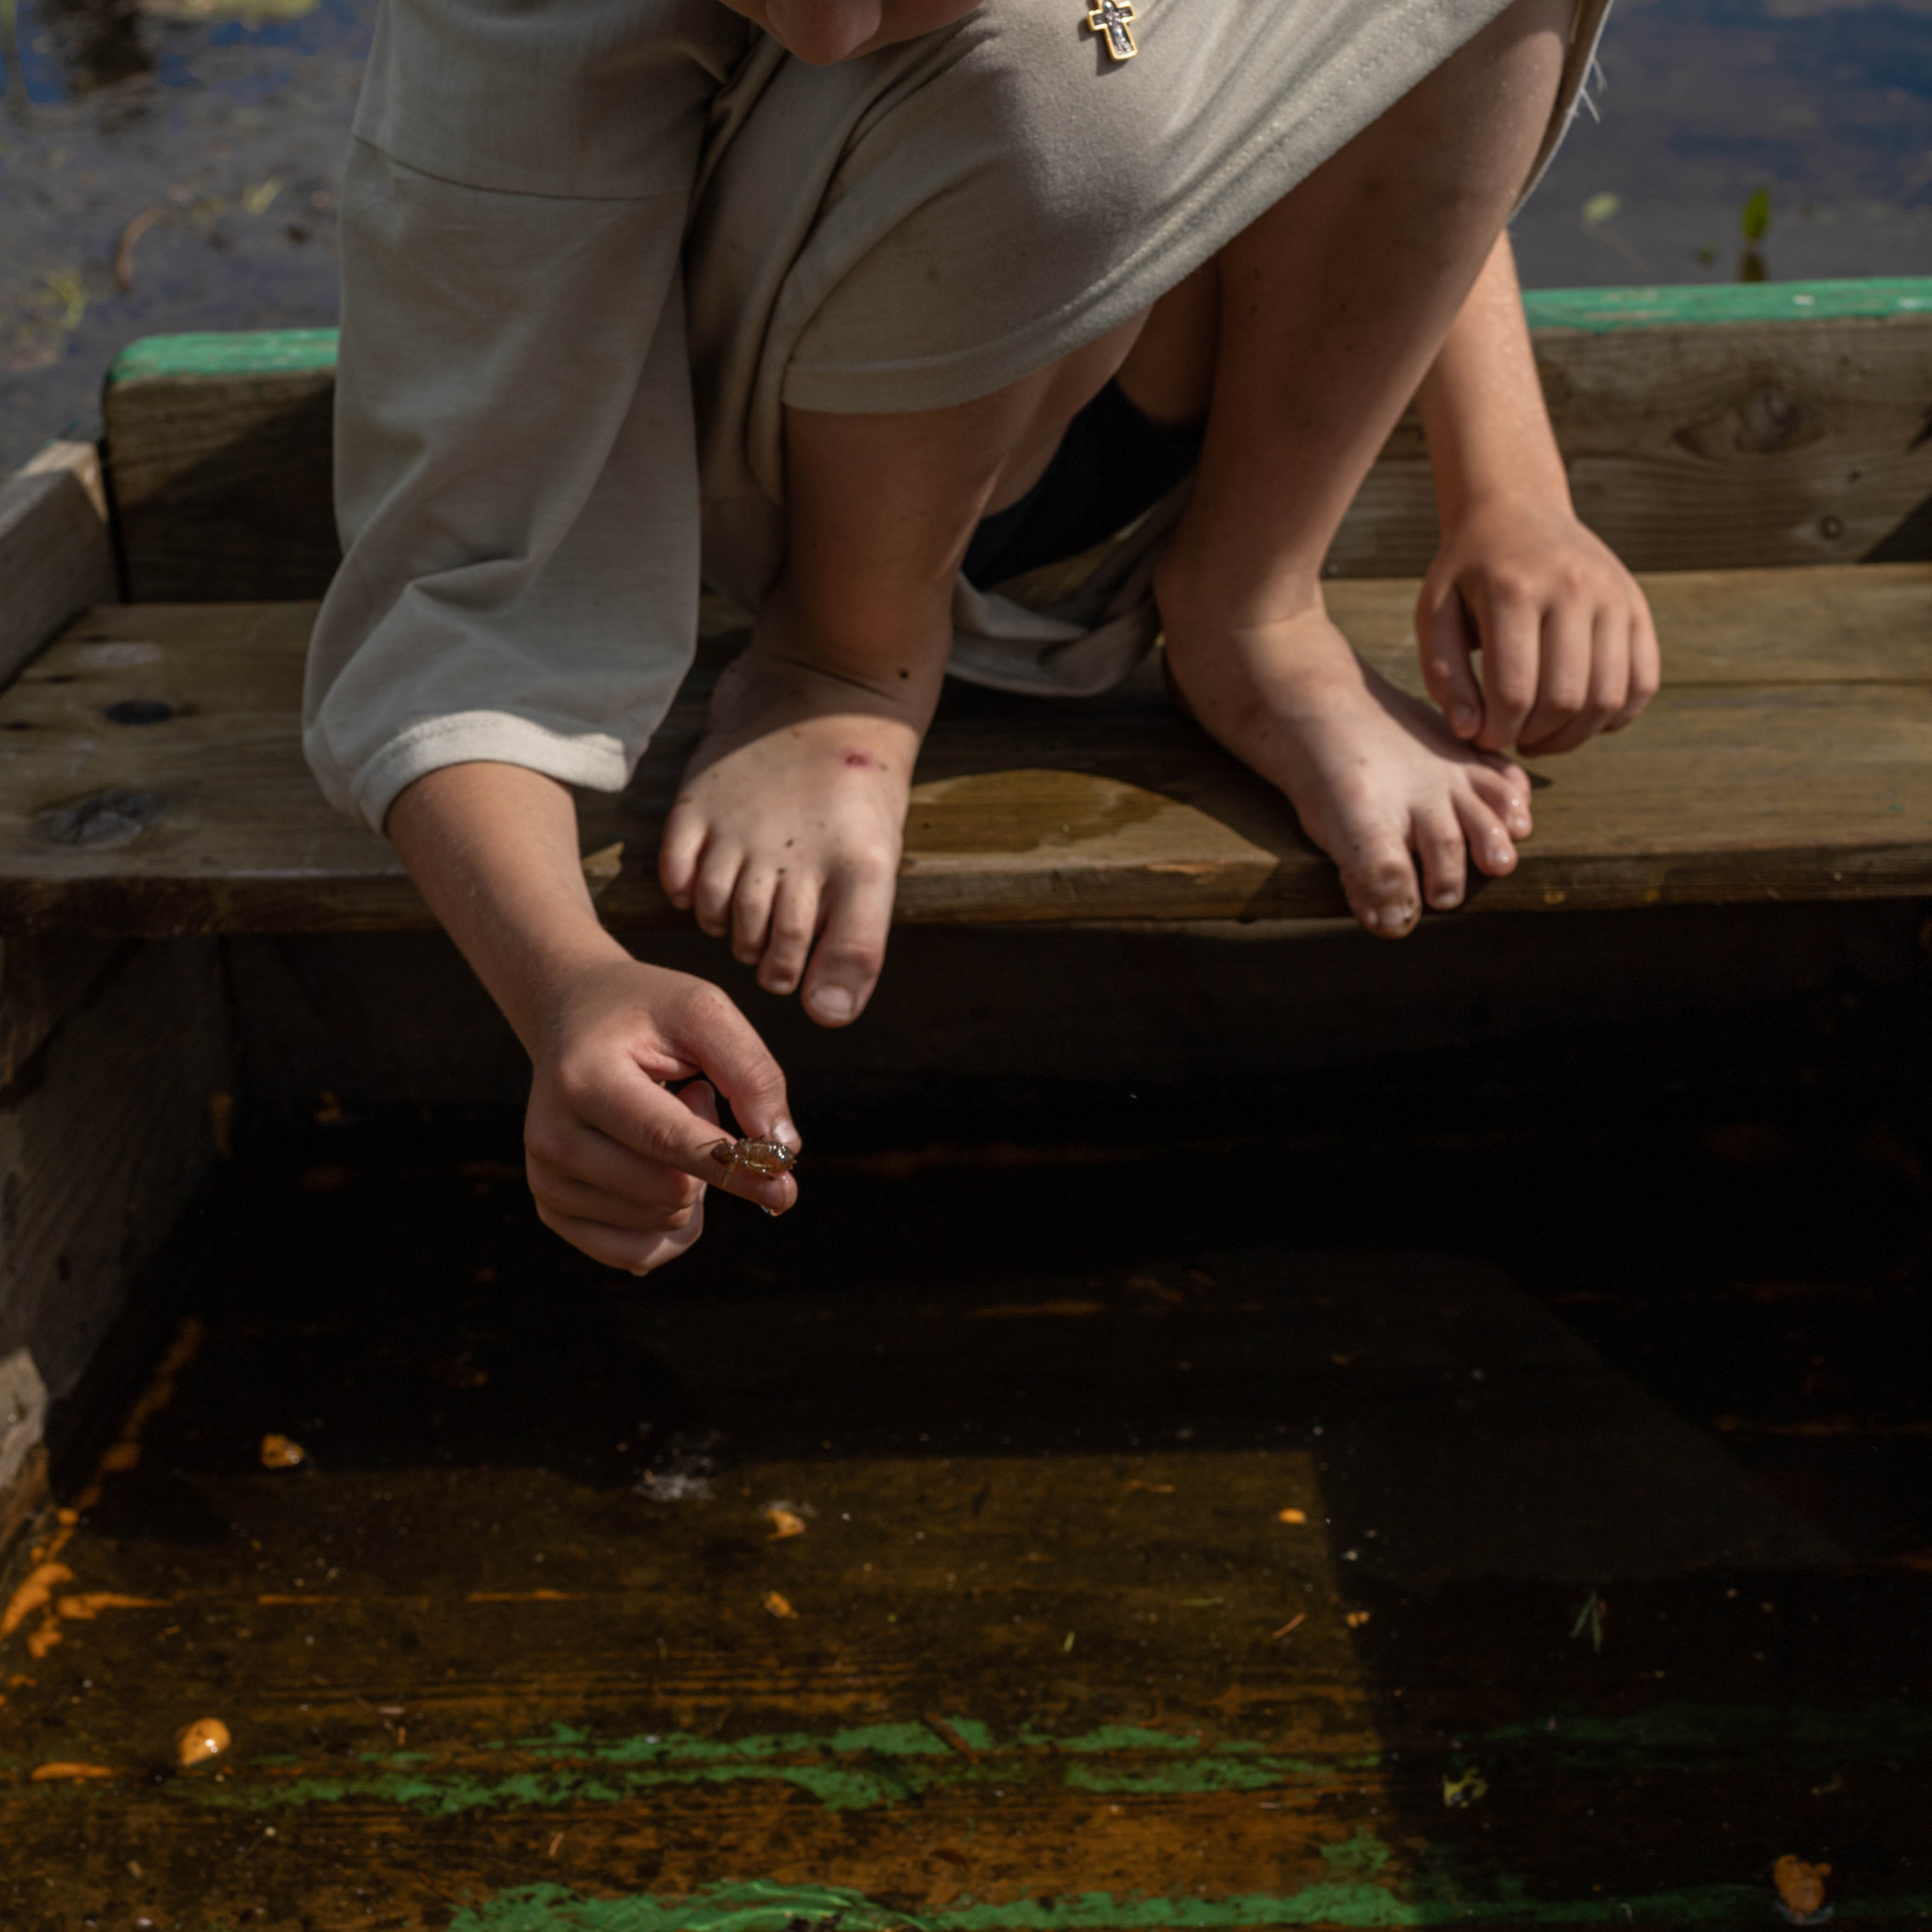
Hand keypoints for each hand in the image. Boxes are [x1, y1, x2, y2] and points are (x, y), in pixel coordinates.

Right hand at [524, 954, 800, 1274]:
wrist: (571, 1016)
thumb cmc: (646, 1012)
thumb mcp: (705, 1012)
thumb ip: (753, 1074)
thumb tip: (782, 1150)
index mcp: (583, 1079)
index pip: (669, 1142)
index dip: (734, 1167)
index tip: (785, 1187)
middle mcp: (552, 1137)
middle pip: (670, 1193)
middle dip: (711, 1161)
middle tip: (693, 1099)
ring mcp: (546, 1180)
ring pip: (661, 1225)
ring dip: (690, 1184)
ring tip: (665, 1122)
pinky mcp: (553, 1210)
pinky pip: (636, 1255)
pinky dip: (672, 1225)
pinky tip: (664, 1173)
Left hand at [1416, 495, 1659, 757]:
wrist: (1517, 510)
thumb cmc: (1468, 572)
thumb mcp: (1434, 613)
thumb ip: (1443, 675)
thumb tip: (1469, 731)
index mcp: (1515, 590)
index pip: (1514, 691)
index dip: (1496, 732)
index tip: (1481, 736)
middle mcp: (1573, 589)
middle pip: (1565, 699)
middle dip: (1534, 736)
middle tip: (1511, 737)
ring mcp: (1613, 596)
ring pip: (1608, 698)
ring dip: (1573, 736)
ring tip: (1540, 735)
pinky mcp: (1637, 607)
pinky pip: (1643, 682)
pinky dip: (1615, 716)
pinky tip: (1579, 719)